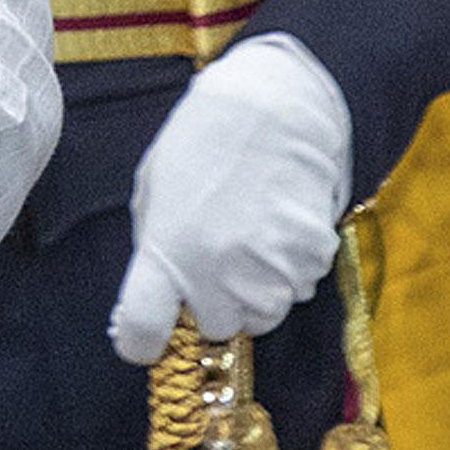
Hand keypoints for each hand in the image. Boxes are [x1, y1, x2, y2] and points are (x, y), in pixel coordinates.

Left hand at [109, 34, 351, 364]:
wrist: (274, 109)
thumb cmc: (203, 144)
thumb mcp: (155, 192)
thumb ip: (154, 249)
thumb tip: (158, 297)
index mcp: (166, 251)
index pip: (142, 330)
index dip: (139, 341)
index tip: (143, 336)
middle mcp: (216, 271)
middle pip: (214, 328)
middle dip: (210, 304)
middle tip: (211, 258)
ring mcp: (267, 269)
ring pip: (260, 315)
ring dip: (252, 291)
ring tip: (246, 235)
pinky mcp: (310, 260)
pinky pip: (295, 288)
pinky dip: (286, 270)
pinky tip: (276, 225)